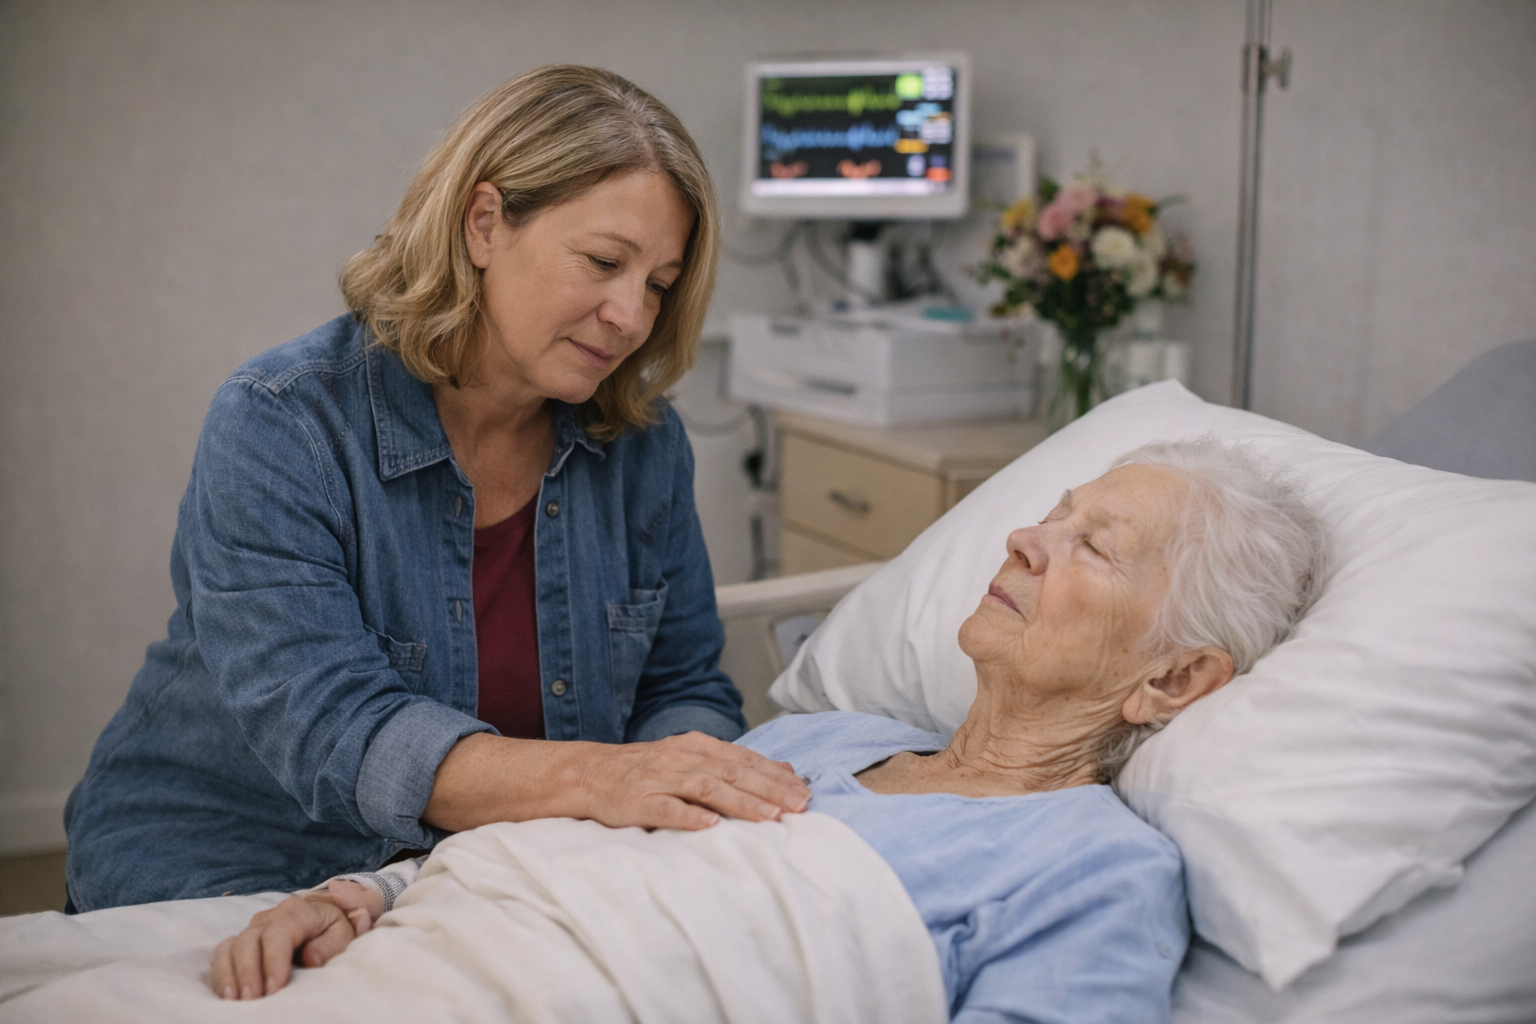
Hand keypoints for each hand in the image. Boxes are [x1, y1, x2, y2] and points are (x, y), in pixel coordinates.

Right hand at [209, 881, 378, 999]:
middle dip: (247, 971)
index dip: (273, 960)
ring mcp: (252, 928)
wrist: (323, 914)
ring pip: (230, 946)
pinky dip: (221, 974)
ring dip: (228, 974)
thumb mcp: (344, 933)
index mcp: (297, 912)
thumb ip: (331, 944)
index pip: (278, 934)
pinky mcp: (241, 941)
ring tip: (234, 1000)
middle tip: (252, 999)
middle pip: (248, 939)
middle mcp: (269, 917)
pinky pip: (223, 954)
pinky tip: (227, 994)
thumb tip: (310, 959)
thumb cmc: (334, 927)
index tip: (274, 987)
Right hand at [423, 731, 810, 832]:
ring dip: (740, 803)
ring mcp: (657, 778)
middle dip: (769, 790)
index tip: (805, 792)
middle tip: (799, 807)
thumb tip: (784, 774)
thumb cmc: (643, 773)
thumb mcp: (689, 761)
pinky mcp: (634, 801)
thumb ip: (732, 767)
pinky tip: (709, 828)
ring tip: (768, 818)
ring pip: (706, 788)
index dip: (775, 775)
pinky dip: (688, 818)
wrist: (583, 775)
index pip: (743, 760)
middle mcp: (680, 758)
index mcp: (696, 747)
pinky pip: (664, 809)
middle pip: (732, 772)